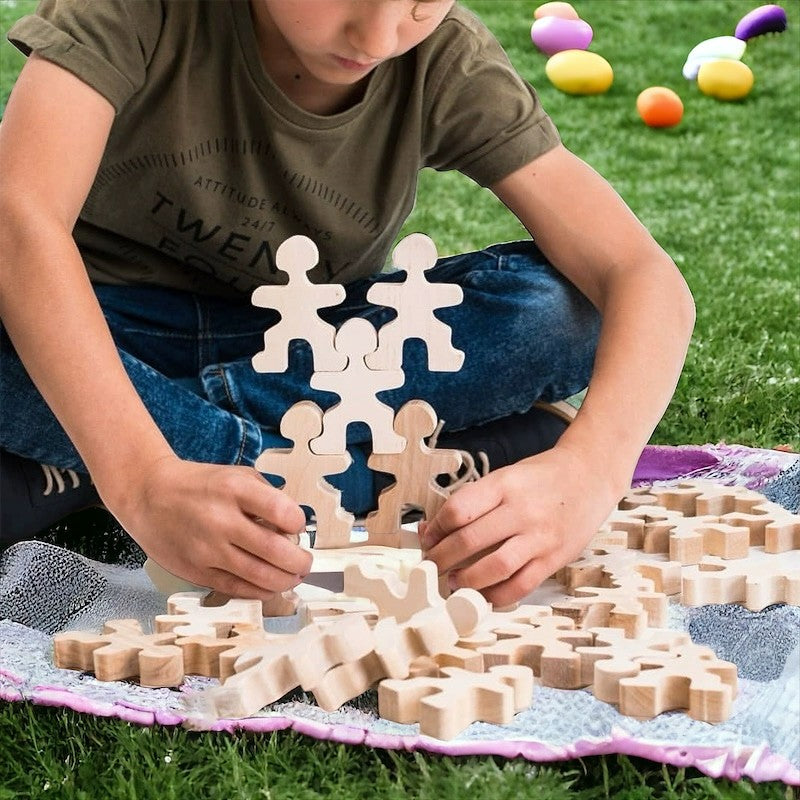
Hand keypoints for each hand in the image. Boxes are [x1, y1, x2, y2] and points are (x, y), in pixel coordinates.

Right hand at [107, 456, 309, 601]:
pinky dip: (260, 591)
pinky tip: (270, 586)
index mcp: (234, 490)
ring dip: (285, 580)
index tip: (297, 525)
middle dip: (300, 561)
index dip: (298, 523)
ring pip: (259, 576)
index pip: (282, 512)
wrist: (148, 494)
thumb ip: (267, 496)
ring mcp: (207, 549)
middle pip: (275, 551)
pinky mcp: (196, 571)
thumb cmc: (199, 484)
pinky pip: (237, 589)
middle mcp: (221, 520)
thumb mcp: (236, 475)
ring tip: (293, 576)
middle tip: (305, 561)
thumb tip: (294, 526)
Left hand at [419, 446, 617, 606]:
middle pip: (469, 541)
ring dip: (465, 580)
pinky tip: (483, 595)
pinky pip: (520, 586)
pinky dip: (496, 596)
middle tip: (430, 565)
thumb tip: (434, 528)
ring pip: (493, 568)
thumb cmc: (542, 476)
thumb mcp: (506, 476)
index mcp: (504, 485)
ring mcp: (539, 537)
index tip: (427, 537)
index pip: (458, 510)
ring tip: (452, 582)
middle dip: (441, 558)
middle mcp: (521, 510)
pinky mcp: (554, 558)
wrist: (590, 476)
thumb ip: (474, 500)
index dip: (435, 528)